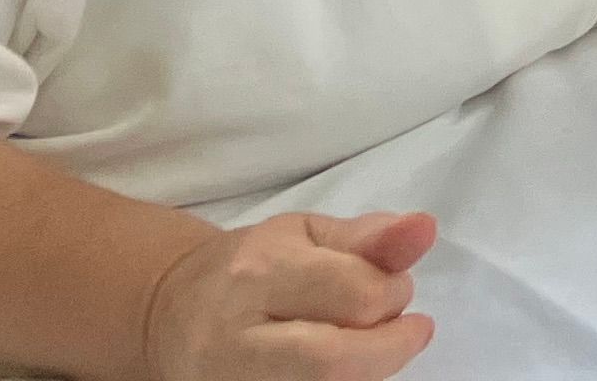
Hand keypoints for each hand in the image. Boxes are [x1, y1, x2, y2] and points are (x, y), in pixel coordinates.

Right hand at [141, 210, 436, 380]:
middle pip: (335, 362)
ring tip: (366, 344)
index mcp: (260, 274)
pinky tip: (342, 363)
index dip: (393, 292)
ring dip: (365, 369)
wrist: (173, 314)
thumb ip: (371, 236)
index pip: (355, 296)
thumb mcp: (309, 233)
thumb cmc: (253, 266)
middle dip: (387, 346)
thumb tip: (424, 229)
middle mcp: (239, 339)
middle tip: (399, 329)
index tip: (395, 286)